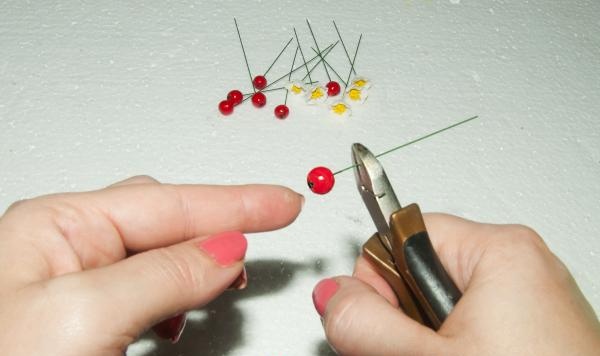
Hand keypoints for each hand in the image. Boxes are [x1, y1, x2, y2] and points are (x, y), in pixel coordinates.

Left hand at [0, 176, 302, 355]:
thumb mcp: (85, 315)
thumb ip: (163, 274)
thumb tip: (227, 249)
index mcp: (56, 227)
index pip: (169, 202)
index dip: (236, 201)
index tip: (284, 203)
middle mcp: (65, 250)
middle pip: (166, 219)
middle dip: (219, 224)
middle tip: (268, 228)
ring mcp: (75, 286)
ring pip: (160, 256)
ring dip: (199, 268)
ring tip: (226, 281)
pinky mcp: (87, 323)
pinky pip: (149, 292)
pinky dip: (179, 299)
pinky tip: (181, 313)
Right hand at [313, 213, 599, 354]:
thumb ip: (367, 324)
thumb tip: (331, 295)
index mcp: (500, 250)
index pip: (398, 234)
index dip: (378, 282)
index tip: (389, 326)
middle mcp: (520, 265)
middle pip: (418, 270)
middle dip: (404, 319)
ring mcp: (530, 299)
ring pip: (440, 304)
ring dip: (426, 339)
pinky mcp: (533, 328)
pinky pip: (470, 323)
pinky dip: (454, 347)